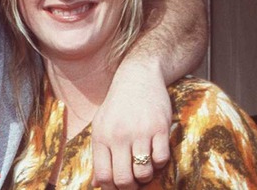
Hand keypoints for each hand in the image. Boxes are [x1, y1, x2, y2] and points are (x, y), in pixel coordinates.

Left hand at [91, 61, 171, 188]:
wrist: (138, 77)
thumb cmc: (118, 105)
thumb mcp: (101, 125)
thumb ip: (99, 154)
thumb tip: (96, 184)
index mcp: (101, 137)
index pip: (103, 176)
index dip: (112, 189)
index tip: (118, 188)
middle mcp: (118, 136)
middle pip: (123, 179)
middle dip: (130, 187)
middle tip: (134, 183)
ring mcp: (139, 132)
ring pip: (143, 172)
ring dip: (146, 176)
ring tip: (145, 168)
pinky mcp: (159, 128)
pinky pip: (161, 159)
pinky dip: (160, 163)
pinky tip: (155, 153)